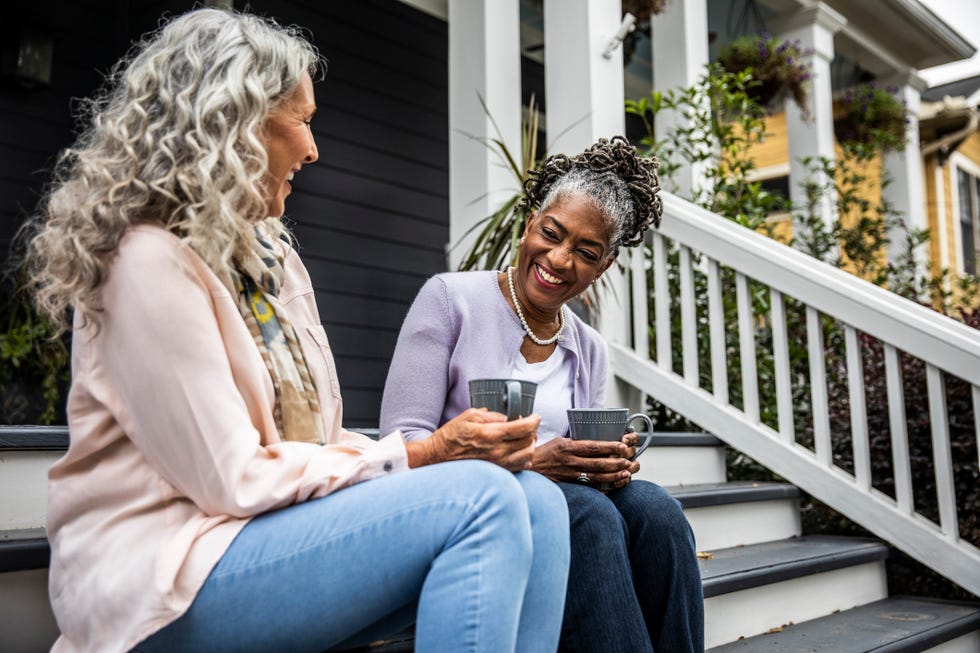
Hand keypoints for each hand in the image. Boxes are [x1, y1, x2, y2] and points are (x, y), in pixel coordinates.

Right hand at [407, 408, 538, 472]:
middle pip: (529, 441)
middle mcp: (497, 451)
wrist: (438, 458)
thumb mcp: (469, 416)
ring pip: (528, 456)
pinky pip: (520, 466)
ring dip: (530, 445)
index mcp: (490, 434)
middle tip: (529, 426)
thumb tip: (509, 418)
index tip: (535, 416)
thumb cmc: (452, 436)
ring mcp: (498, 465)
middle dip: (533, 431)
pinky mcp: (497, 473)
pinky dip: (525, 458)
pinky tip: (518, 451)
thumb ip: (492, 416)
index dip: (534, 420)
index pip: (523, 428)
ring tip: (525, 438)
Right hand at [532, 437, 635, 488]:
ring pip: (597, 477)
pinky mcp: (570, 485)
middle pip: (599, 463)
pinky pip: (591, 488)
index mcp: (568, 447)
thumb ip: (576, 441)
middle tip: (630, 460)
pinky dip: (605, 488)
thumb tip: (597, 440)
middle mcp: (570, 461)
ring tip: (627, 473)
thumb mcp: (559, 441)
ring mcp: (570, 475)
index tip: (623, 446)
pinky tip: (615, 485)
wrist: (528, 470)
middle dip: (617, 462)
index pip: (594, 446)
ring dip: (614, 475)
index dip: (611, 447)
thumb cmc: (544, 454)